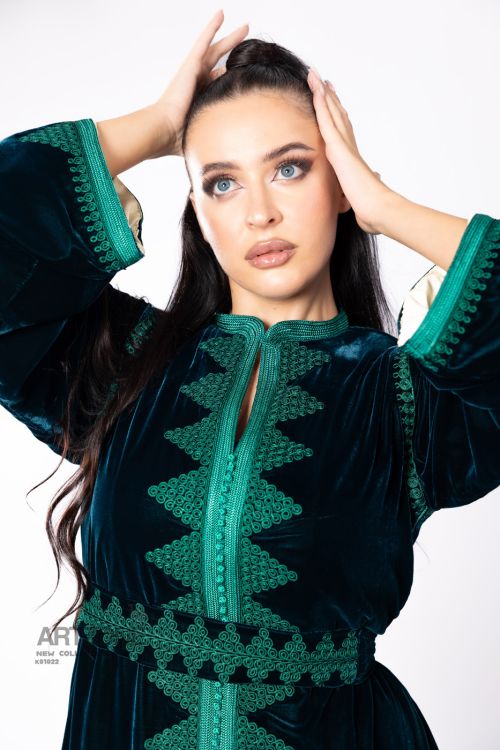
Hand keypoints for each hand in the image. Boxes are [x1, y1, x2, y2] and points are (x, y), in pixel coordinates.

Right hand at [150, 9, 248, 156]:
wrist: (164, 132)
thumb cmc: (178, 139)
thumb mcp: (203, 135)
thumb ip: (213, 139)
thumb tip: (227, 154)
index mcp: (198, 98)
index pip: (217, 84)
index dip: (229, 79)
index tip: (241, 76)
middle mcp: (196, 82)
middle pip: (218, 62)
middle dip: (233, 52)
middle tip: (247, 42)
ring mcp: (193, 72)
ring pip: (215, 49)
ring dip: (229, 38)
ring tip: (245, 27)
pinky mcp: (191, 65)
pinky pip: (204, 42)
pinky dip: (212, 27)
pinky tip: (222, 14)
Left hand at [307, 68, 391, 234]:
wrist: (378, 209)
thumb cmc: (371, 208)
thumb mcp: (357, 198)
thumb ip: (358, 190)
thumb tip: (368, 186)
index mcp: (351, 158)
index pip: (341, 131)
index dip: (335, 114)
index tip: (330, 100)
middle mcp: (349, 146)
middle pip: (337, 115)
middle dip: (329, 97)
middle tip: (322, 79)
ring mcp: (345, 145)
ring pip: (332, 112)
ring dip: (323, 93)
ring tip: (315, 75)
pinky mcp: (339, 148)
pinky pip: (327, 121)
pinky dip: (322, 104)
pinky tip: (316, 90)